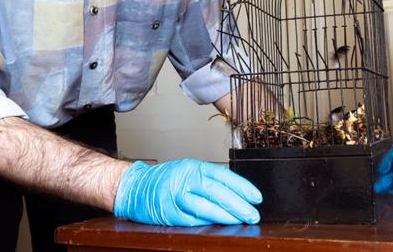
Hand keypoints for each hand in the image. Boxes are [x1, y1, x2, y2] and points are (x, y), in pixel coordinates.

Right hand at [114, 159, 261, 225]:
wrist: (136, 185)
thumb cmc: (166, 179)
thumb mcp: (188, 171)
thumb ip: (209, 180)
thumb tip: (236, 194)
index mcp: (193, 167)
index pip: (223, 175)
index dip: (242, 186)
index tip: (256, 197)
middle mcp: (185, 178)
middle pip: (216, 191)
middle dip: (238, 204)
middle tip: (253, 213)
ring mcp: (176, 195)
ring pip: (205, 206)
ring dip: (225, 215)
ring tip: (241, 221)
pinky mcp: (169, 212)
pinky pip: (191, 219)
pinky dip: (206, 223)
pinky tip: (219, 226)